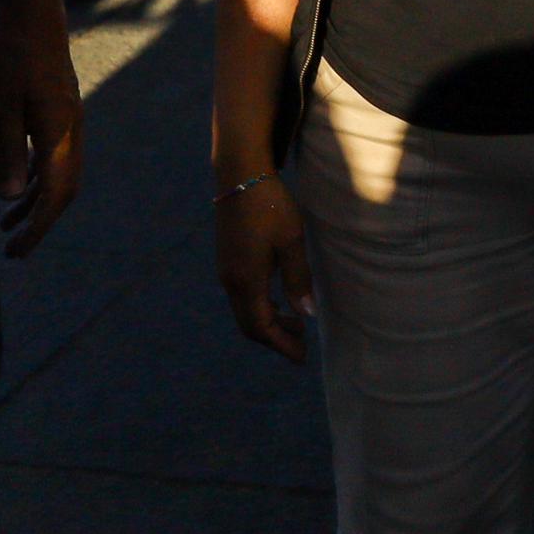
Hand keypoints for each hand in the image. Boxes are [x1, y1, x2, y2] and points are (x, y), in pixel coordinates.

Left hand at [0, 0, 83, 256]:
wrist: (34, 13)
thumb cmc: (12, 56)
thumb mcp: (0, 105)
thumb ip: (7, 151)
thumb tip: (10, 197)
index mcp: (59, 132)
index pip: (55, 193)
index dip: (38, 226)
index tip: (16, 251)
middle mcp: (71, 130)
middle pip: (65, 188)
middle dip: (42, 221)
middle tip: (14, 247)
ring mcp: (69, 120)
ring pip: (61, 173)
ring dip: (38, 201)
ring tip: (9, 223)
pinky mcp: (61, 111)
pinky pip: (56, 155)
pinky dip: (39, 178)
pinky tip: (18, 184)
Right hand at [215, 169, 315, 361]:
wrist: (240, 175)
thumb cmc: (270, 205)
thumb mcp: (292, 240)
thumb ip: (298, 279)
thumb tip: (306, 315)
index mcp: (246, 280)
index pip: (262, 327)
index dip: (282, 345)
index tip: (301, 358)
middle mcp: (231, 281)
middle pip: (250, 325)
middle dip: (275, 339)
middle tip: (302, 345)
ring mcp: (226, 271)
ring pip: (245, 311)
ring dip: (269, 322)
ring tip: (297, 323)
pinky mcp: (228, 260)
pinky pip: (242, 296)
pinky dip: (261, 307)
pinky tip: (279, 301)